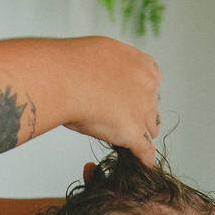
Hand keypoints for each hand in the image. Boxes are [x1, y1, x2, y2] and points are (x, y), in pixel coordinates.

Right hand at [61, 37, 160, 165]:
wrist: (61, 78)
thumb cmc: (70, 64)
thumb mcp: (100, 52)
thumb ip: (111, 65)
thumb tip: (103, 74)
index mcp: (141, 64)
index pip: (151, 84)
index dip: (137, 94)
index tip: (125, 100)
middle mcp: (148, 86)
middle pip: (152, 107)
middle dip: (138, 114)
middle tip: (117, 119)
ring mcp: (142, 111)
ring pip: (150, 130)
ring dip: (138, 134)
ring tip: (120, 139)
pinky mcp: (133, 133)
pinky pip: (145, 151)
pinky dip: (142, 158)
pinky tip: (139, 161)